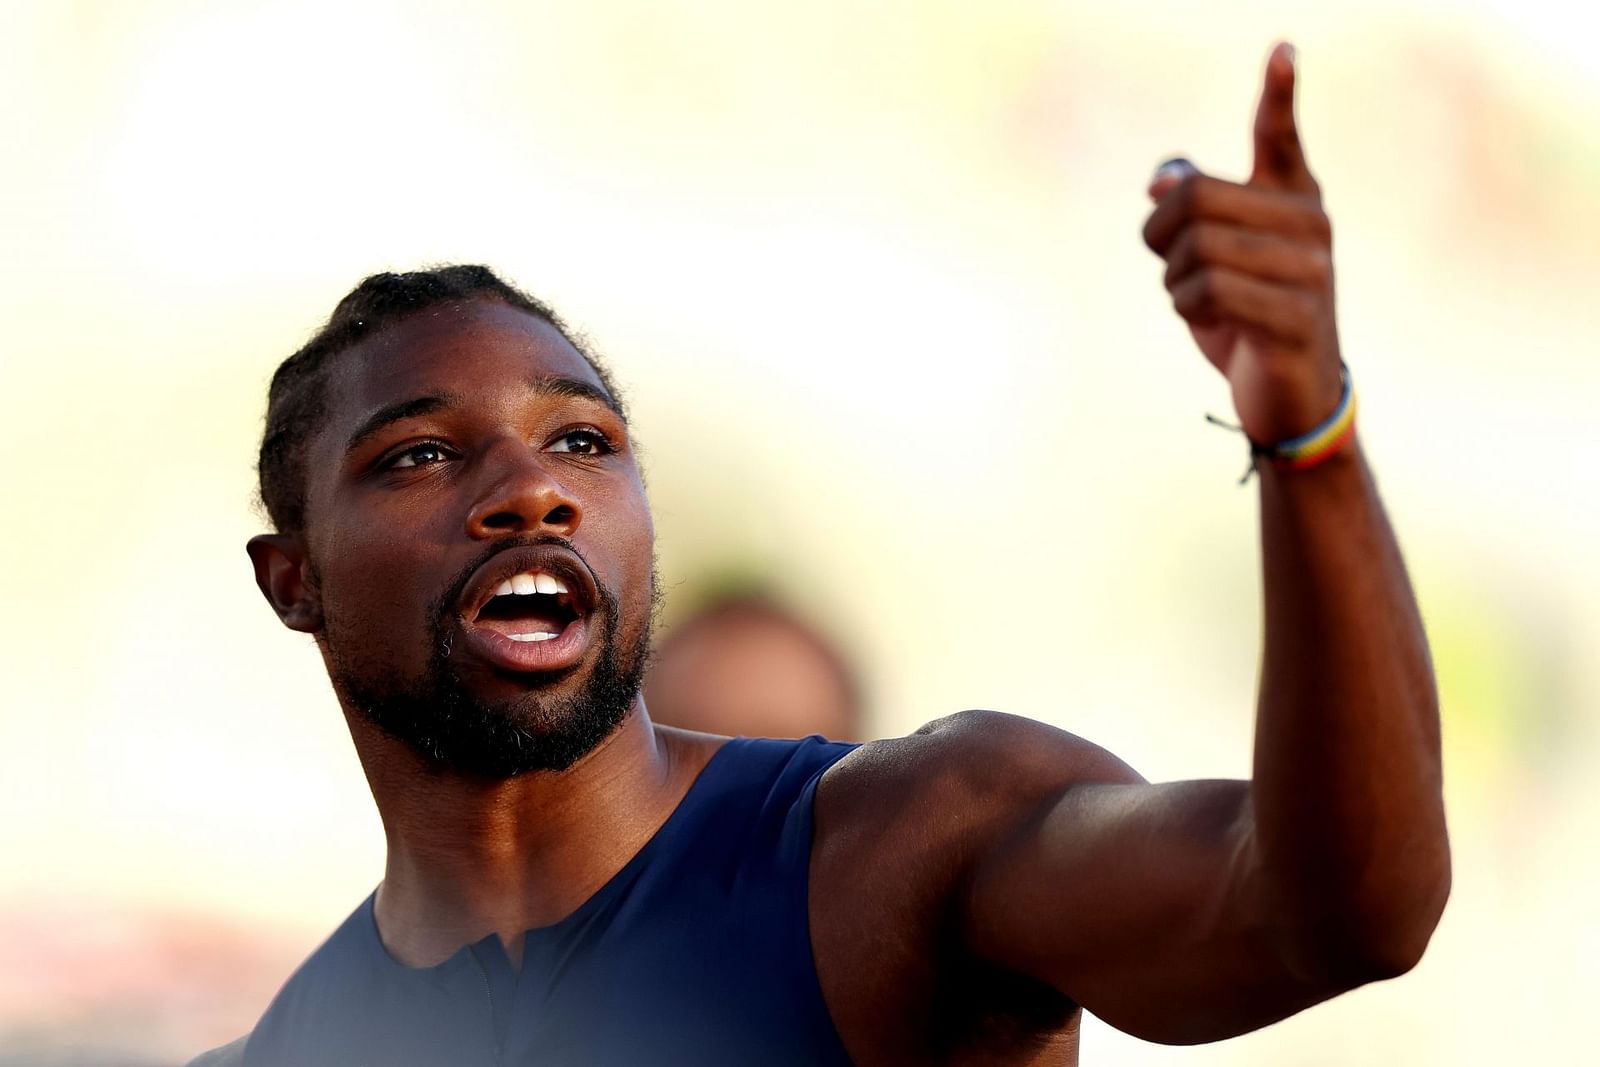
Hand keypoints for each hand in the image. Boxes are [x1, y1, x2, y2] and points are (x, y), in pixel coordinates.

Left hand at [1142, 42, 1343, 445]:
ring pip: (1198, 249)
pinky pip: (1210, 292)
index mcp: (1294, 198)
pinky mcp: (1297, 318)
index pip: (1280, 137)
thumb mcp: (1214, 256)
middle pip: (1196, 199)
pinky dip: (1187, 307)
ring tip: (1196, 299)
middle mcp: (1311, 225)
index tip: (1281, 48)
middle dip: (1160, 234)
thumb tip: (1164, 178)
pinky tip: (1207, 321)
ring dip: (1175, 281)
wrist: (1290, 395)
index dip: (1277, 94)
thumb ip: (1193, 207)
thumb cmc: (1247, 313)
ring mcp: (1311, 272)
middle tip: (1170, 262)